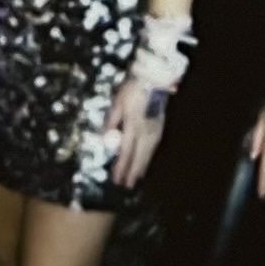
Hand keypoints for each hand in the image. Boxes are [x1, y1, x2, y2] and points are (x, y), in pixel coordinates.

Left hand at [108, 72, 167, 190]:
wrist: (154, 79)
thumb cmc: (132, 90)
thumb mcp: (117, 103)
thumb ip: (111, 121)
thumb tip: (104, 138)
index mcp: (133, 126)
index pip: (126, 151)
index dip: (121, 166)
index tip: (116, 179)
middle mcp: (145, 131)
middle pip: (139, 156)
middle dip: (132, 172)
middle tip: (128, 186)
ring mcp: (154, 130)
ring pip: (148, 153)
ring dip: (142, 167)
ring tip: (137, 178)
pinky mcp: (160, 127)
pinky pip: (153, 147)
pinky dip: (148, 157)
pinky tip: (145, 161)